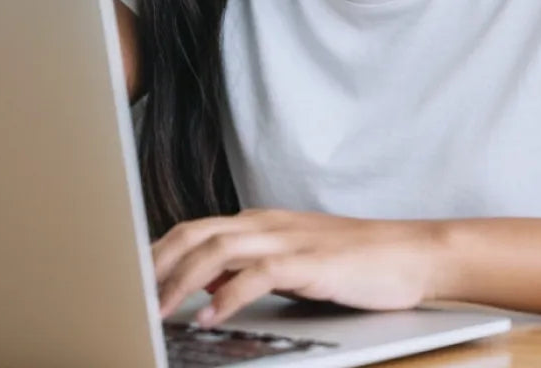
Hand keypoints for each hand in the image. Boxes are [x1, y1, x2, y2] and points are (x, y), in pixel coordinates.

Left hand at [152, 209, 445, 327]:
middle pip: (195, 232)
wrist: (412, 254)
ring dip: (180, 281)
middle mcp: (266, 224)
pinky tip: (208, 317)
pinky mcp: (309, 262)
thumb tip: (205, 286)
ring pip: (217, 250)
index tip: (129, 278)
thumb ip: (248, 269)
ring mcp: (287, 240)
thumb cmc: (354, 263)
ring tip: (157, 310)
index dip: (158, 251)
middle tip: (128, 293)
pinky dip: (226, 297)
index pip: (194, 229)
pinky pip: (257, 275)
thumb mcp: (291, 263)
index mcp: (259, 222)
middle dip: (156, 263)